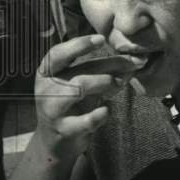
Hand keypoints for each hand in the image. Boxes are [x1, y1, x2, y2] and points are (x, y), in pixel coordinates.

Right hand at [35, 34, 133, 159]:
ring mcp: (52, 111)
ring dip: (103, 83)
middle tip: (132, 64)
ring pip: (79, 89)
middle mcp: (46, 89)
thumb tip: (133, 59)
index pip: (58, 53)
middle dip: (109, 65)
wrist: (56, 141)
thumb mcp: (80, 83)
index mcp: (47, 73)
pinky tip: (107, 110)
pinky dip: (100, 114)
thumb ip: (100, 70)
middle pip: (79, 72)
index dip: (79, 45)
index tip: (101, 39)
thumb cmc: (72, 104)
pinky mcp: (64, 130)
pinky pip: (86, 120)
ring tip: (118, 83)